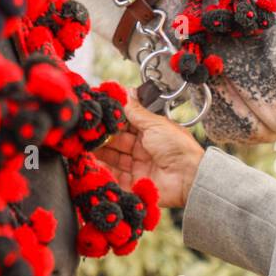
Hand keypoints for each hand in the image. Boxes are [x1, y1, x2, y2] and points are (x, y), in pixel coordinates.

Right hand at [97, 92, 205, 207]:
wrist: (189, 178)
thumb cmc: (178, 148)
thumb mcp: (155, 124)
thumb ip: (136, 110)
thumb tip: (126, 91)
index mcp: (152, 133)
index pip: (127, 124)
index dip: (113, 120)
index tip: (99, 114)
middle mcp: (144, 149)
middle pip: (118, 141)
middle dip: (104, 136)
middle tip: (89, 130)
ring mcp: (139, 167)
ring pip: (114, 158)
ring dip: (101, 151)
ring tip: (87, 145)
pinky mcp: (135, 184)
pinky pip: (116, 176)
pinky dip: (104, 170)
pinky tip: (94, 162)